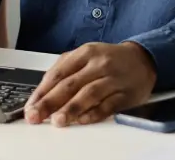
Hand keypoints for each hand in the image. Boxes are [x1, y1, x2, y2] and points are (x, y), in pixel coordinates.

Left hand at [24, 42, 156, 126]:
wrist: (143, 59)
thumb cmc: (109, 60)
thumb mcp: (86, 56)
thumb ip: (65, 71)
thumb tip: (42, 94)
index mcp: (85, 53)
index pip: (58, 73)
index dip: (42, 91)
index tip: (30, 106)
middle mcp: (98, 64)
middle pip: (70, 84)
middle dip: (50, 102)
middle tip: (36, 116)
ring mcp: (113, 78)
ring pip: (89, 94)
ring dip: (71, 108)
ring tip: (57, 121)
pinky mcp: (125, 93)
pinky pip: (108, 105)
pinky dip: (94, 114)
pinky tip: (82, 121)